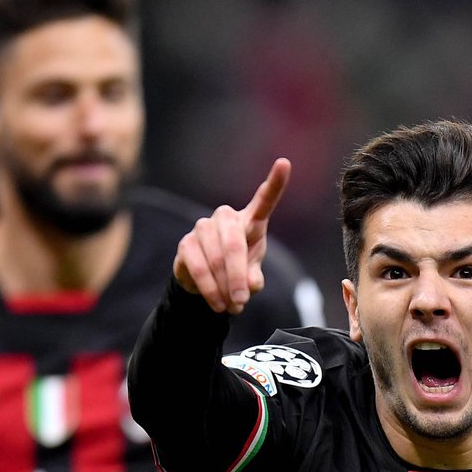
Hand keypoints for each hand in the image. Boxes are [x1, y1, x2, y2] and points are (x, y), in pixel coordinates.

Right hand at [173, 158, 290, 313]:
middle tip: (242, 302)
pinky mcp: (186, 244)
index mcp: (251, 221)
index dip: (275, 183)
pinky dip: (209, 289)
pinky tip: (217, 303)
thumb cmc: (238, 271)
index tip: (284, 163)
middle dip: (238, 278)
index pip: (264, 201)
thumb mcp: (252, 276)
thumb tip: (249, 285)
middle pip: (234, 244)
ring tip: (231, 307)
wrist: (208, 283)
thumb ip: (254, 279)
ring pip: (216, 260)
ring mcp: (204, 228)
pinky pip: (198, 267)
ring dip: (224, 288)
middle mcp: (226, 218)